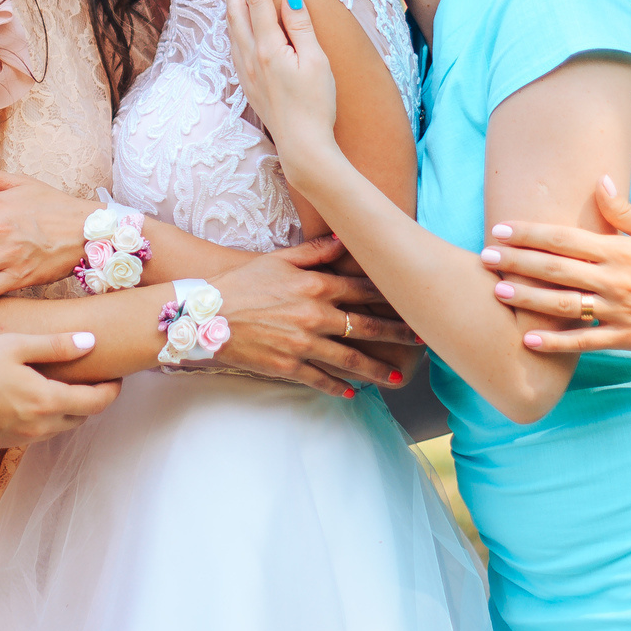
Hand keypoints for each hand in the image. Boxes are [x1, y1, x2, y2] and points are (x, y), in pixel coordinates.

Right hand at [0, 331, 121, 446]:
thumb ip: (56, 345)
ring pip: (60, 428)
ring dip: (69, 410)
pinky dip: (46, 418)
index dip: (111, 390)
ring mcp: (22, 439)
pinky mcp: (5, 443)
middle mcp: (39, 427)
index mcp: (47, 402)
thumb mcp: (15, 345)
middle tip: (91, 378)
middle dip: (92, 400)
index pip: (96, 403)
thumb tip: (91, 342)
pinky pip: (38, 433)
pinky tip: (33, 398)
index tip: (116, 377)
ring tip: (63, 385)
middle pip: (81, 418)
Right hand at [210, 234, 419, 397]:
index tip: (414, 300)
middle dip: (398, 335)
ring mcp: (304, 344)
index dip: (391, 296)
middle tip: (424, 341)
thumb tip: (344, 238)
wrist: (207, 314)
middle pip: (368, 327)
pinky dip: (338, 386)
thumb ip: (315, 251)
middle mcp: (316, 316)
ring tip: (399, 378)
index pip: (364, 290)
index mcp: (316, 286)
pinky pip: (321, 378)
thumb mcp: (279, 259)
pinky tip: (353, 392)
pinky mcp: (289, 366)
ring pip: (351, 359)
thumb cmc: (243, 282)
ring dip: (378, 370)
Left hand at [221, 0, 338, 167]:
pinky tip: (237, 19)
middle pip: (237, 8)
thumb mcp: (316, 61)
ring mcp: (244, 70)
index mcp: (268, 47)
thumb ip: (300, 25)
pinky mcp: (246, 81)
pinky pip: (233, 41)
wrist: (303, 145)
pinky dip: (233, 21)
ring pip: (231, 25)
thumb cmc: (316, 105)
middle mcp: (249, 56)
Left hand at [483, 177, 630, 354]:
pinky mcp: (626, 337)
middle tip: (485, 257)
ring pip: (564, 305)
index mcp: (620, 251)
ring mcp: (619, 311)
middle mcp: (615, 280)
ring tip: (498, 292)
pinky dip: (556, 341)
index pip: (564, 238)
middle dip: (517, 262)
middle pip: (555, 269)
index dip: (530, 233)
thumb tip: (599, 181)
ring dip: (528, 299)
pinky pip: (585, 341)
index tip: (501, 228)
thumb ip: (625, 211)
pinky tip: (529, 339)